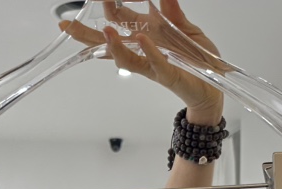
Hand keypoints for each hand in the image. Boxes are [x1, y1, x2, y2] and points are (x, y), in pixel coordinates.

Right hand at [60, 0, 224, 123]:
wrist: (213, 88)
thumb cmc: (198, 61)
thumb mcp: (186, 29)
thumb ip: (172, 10)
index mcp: (146, 35)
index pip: (118, 19)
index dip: (106, 7)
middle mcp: (144, 50)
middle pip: (108, 44)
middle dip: (88, 35)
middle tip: (68, 26)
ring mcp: (153, 64)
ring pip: (126, 59)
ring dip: (114, 46)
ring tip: (105, 32)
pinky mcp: (168, 74)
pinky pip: (155, 64)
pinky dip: (149, 51)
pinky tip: (141, 39)